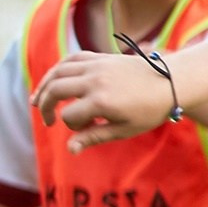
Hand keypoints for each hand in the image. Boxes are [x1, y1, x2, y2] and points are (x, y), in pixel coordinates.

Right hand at [31, 51, 178, 151]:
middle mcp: (95, 81)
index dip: (72, 127)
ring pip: (58, 72)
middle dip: (46, 107)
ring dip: (45, 86)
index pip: (70, 116)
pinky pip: (70, 60)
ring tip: (38, 102)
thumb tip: (69, 149)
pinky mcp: (99, 57)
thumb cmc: (150, 111)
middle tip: (46, 120)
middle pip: (55, 91)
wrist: (170, 82)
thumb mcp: (124, 129)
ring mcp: (96, 66)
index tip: (83, 130)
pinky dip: (58, 69)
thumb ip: (94, 137)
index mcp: (102, 102)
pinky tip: (53, 81)